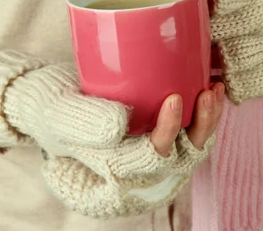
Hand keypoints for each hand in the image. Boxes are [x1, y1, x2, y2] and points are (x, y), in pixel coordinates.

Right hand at [41, 84, 224, 217]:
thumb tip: (120, 125)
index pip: (146, 162)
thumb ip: (84, 120)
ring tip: (213, 89)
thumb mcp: (58, 112)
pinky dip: (201, 115)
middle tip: (206, 93)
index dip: (166, 134)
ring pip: (189, 150)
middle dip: (198, 128)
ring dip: (206, 122)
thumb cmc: (50, 109)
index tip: (172, 99)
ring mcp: (149, 158)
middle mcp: (136, 174)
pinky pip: (187, 136)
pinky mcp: (156, 140)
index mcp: (112, 174)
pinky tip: (208, 87)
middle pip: (178, 160)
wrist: (49, 105)